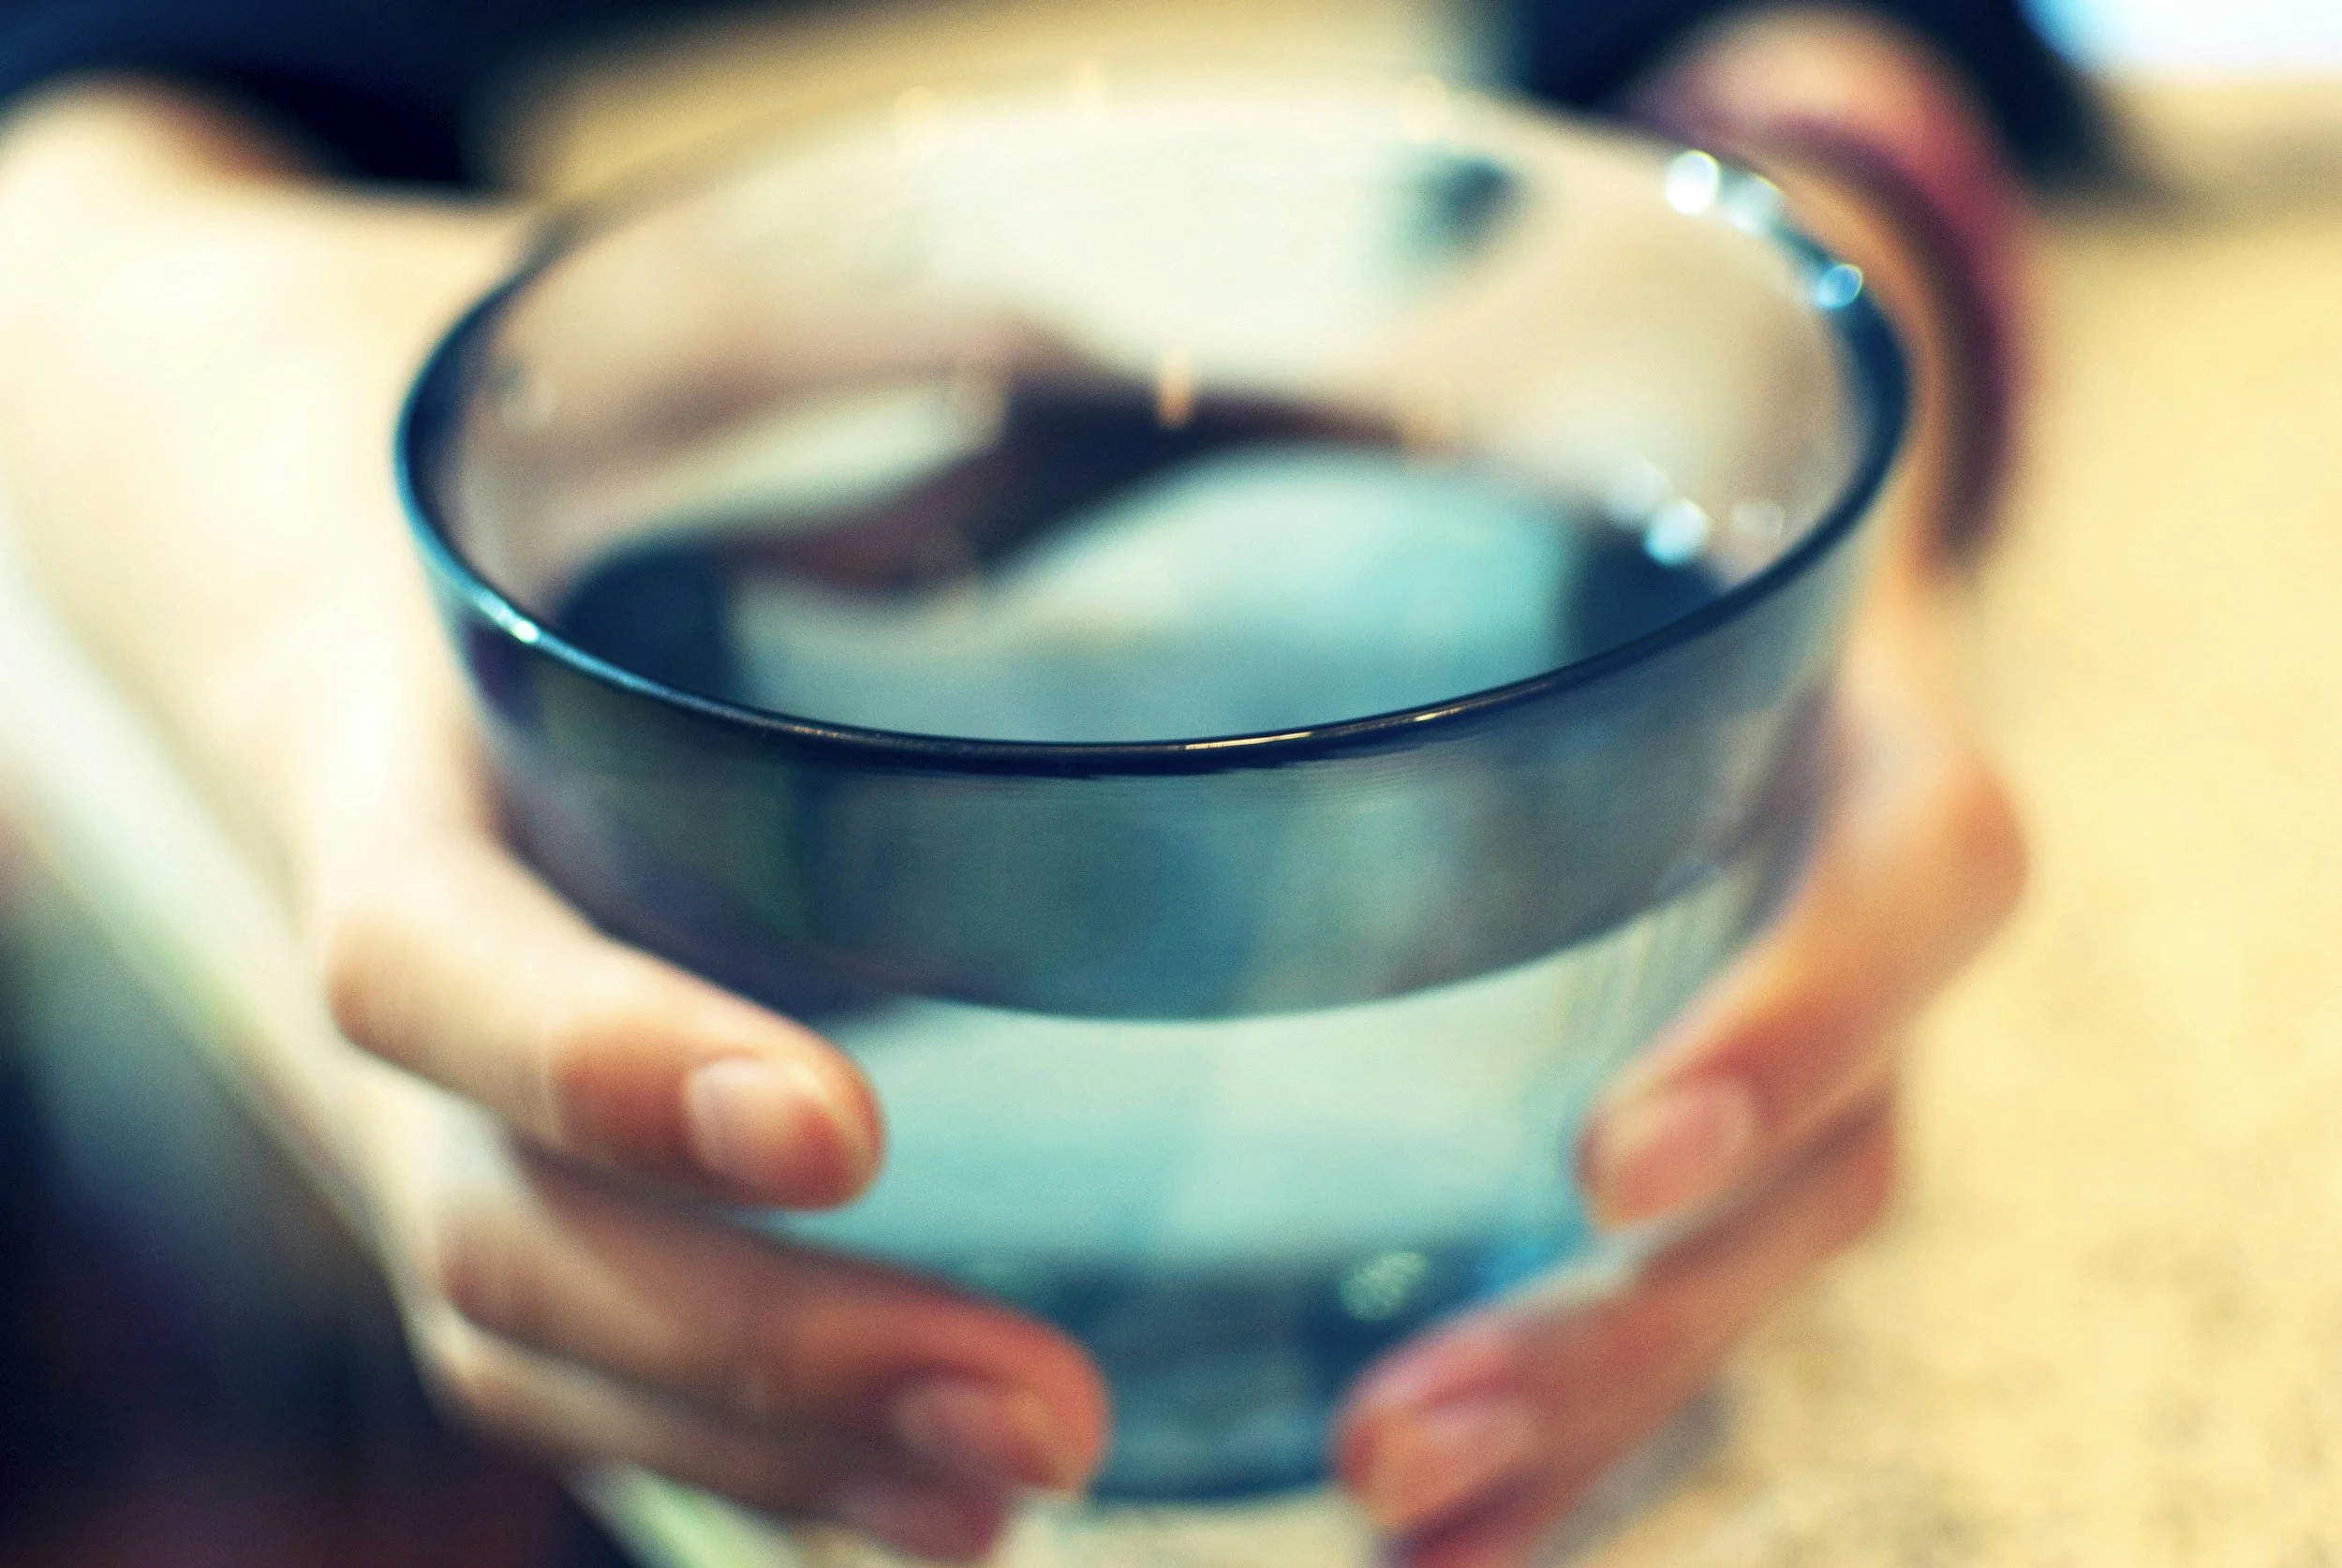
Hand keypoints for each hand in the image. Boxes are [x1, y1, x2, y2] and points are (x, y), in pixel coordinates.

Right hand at [0, 84, 1104, 1561]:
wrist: (305, 488)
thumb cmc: (518, 421)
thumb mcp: (644, 351)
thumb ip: (889, 358)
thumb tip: (1235, 381)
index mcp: (384, 753)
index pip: (423, 952)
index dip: (593, 1053)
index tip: (836, 1124)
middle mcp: (403, 976)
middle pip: (501, 1230)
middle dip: (750, 1350)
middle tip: (1034, 1416)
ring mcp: (445, 1098)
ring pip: (541, 1339)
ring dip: (769, 1448)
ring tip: (1013, 1497)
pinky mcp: (526, 1154)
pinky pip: (593, 1356)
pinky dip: (751, 1452)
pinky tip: (938, 1509)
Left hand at [1330, 10, 2031, 1556]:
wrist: (1661, 493)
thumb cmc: (1549, 451)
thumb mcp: (1494, 408)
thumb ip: (1342, 410)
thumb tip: (994, 383)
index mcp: (1841, 707)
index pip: (1922, 866)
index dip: (1802, 1016)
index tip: (1603, 1157)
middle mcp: (1840, 897)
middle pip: (1845, 1157)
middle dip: (1633, 1324)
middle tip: (1391, 1436)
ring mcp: (1794, 1028)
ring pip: (1758, 1271)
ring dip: (1587, 1419)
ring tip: (1386, 1514)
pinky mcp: (1704, 1117)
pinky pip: (1685, 1305)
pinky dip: (1574, 1442)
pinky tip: (1434, 1534)